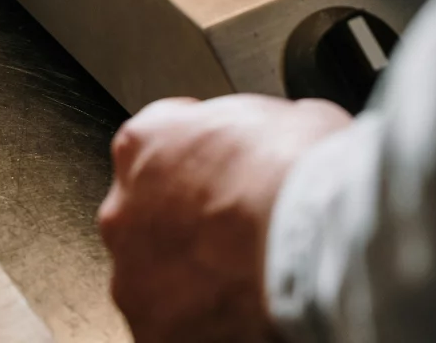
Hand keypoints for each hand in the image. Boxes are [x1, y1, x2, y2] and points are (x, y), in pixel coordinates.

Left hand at [98, 95, 350, 342]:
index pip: (156, 139)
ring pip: (156, 275)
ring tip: (249, 268)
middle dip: (186, 216)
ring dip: (193, 271)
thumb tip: (270, 141)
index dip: (196, 150)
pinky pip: (176, 324)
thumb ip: (248, 130)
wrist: (311, 238)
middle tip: (237, 219)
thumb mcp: (281, 115)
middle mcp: (124, 209)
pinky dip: (207, 318)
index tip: (224, 159)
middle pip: (146, 212)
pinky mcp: (155, 334)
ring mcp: (134, 278)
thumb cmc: (296, 168)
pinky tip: (248, 302)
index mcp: (146, 141)